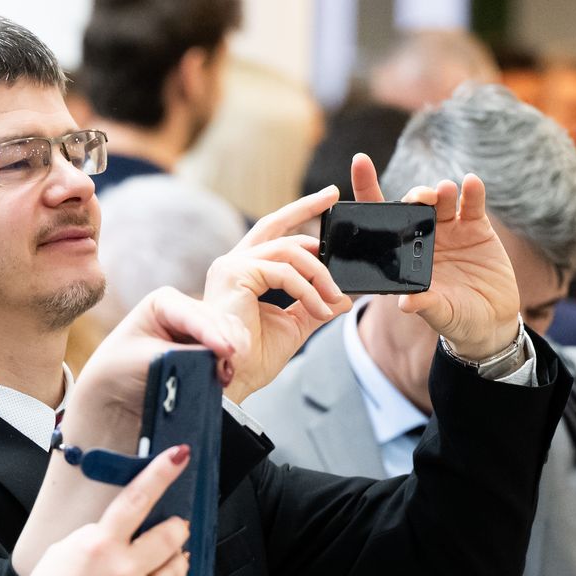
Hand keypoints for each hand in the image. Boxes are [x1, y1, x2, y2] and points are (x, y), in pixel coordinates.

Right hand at [0, 444, 192, 575]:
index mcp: (98, 544)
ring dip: (177, 557)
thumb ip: (96, 538)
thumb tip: (121, 532)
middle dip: (178, 527)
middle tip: (178, 525)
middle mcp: (122, 568)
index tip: (180, 456)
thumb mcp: (63, 552)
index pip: (137, 499)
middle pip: (171, 535)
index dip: (161, 474)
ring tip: (172, 557)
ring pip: (176, 568)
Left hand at [62, 287, 251, 446]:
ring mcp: (197, 330)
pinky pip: (230, 347)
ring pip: (229, 332)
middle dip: (226, 343)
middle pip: (218, 321)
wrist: (114, 400)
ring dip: (233, 352)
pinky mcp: (206, 349)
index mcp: (163, 302)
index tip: (226, 351)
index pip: (194, 315)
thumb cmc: (118, 374)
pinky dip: (232, 361)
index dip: (212, 333)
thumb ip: (183, 357)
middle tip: (230, 367)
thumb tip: (215, 358)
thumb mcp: (149, 361)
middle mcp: (183, 311)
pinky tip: (227, 374)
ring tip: (226, 374)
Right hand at [199, 185, 352, 398]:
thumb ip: (315, 305)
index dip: (300, 217)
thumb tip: (344, 296)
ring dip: (319, 273)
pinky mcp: (235, 274)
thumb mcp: (294, 326)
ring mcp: (231, 266)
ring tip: (333, 297)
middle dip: (305, 206)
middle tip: (333, 196)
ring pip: (289, 251)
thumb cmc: (254, 358)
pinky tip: (319, 308)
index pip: (273, 235)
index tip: (329, 205)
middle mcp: (232, 264)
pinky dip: (308, 289)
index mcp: (243, 274)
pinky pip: (284, 272)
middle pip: (273, 224)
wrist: (235, 379)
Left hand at [347, 152, 520, 362]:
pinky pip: (472, 205)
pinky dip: (471, 192)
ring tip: (443, 192)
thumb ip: (425, 305)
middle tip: (419, 199)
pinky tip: (470, 183)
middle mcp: (422, 238)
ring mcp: (450, 230)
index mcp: (402, 256)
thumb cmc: (455, 319)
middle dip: (413, 197)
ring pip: (440, 201)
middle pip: (412, 207)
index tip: (360, 161)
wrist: (490, 321)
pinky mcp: (476, 228)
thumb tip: (407, 303)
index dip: (368, 189)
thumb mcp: (439, 314)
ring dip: (439, 193)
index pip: (380, 219)